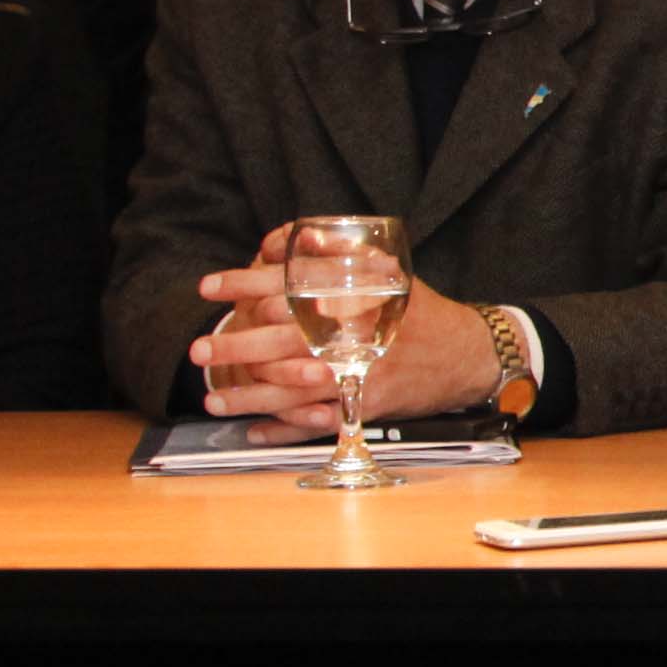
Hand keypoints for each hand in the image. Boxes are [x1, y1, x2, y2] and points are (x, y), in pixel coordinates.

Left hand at [189, 234, 497, 424]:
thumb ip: (342, 254)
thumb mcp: (388, 272)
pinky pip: (317, 421)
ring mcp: (359, 372)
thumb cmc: (420, 312)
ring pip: (292, 387)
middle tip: (198, 349)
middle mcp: (354, 334)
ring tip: (211, 397)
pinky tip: (253, 429)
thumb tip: (300, 237)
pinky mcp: (366, 404)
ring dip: (248, 394)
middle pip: (281, 340)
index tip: (209, 285)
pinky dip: (283, 428)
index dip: (243, 284)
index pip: (287, 284)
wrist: (468, 355)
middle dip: (234, 344)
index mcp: (354, 295)